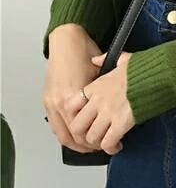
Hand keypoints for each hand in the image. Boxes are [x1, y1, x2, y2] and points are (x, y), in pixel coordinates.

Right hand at [43, 24, 102, 153]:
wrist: (67, 39)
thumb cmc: (85, 53)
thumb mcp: (102, 74)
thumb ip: (105, 94)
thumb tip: (116, 109)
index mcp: (75, 96)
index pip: (85, 131)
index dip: (99, 140)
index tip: (110, 143)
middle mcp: (61, 102)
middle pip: (73, 137)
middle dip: (88, 146)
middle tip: (102, 147)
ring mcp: (52, 102)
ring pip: (62, 134)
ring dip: (76, 142)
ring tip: (91, 145)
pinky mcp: (48, 99)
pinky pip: (55, 124)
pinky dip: (66, 132)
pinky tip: (77, 134)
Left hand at [65, 52, 134, 155]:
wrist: (158, 75)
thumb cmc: (143, 68)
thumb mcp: (121, 59)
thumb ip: (105, 59)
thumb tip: (96, 59)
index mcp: (96, 87)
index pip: (71, 106)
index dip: (74, 116)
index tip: (83, 119)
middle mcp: (98, 101)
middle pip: (77, 126)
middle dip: (84, 135)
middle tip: (93, 136)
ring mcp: (109, 113)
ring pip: (91, 137)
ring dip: (98, 142)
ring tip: (105, 142)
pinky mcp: (121, 123)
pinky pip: (108, 142)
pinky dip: (111, 147)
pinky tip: (116, 145)